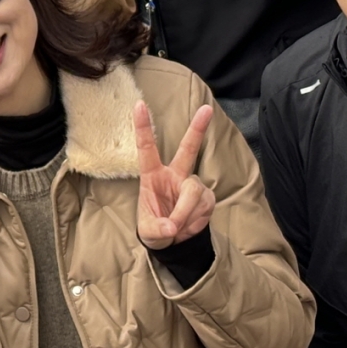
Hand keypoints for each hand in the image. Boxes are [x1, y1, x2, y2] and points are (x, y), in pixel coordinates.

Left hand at [134, 100, 216, 247]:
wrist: (173, 242)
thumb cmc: (155, 228)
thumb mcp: (149, 232)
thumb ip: (157, 229)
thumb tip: (171, 226)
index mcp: (152, 176)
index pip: (146, 149)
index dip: (143, 127)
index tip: (139, 104)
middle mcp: (174, 175)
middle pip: (188, 149)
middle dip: (198, 129)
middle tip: (207, 109)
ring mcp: (192, 185)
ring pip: (193, 192)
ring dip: (185, 213)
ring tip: (177, 228)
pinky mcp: (207, 197)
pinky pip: (203, 207)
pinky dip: (194, 221)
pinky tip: (188, 227)